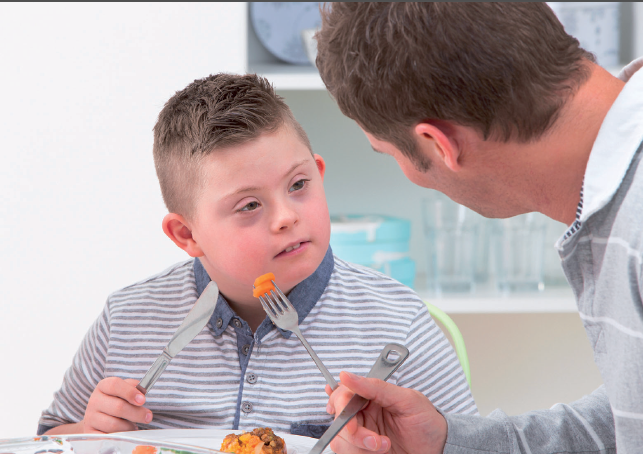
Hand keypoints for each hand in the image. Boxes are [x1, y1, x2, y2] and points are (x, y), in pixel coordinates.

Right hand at [83, 377, 152, 432]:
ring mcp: (90, 417)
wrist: (99, 418)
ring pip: (114, 424)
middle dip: (137, 413)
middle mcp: (94, 400)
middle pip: (118, 407)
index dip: (130, 392)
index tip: (143, 400)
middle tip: (148, 417)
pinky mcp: (90, 432)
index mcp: (103, 386)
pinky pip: (108, 436)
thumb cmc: (116, 401)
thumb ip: (134, 388)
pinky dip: (120, 436)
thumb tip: (142, 392)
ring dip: (129, 426)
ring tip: (134, 425)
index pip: (115, 385)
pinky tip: (125, 432)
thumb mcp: (124, 390)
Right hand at [325, 371, 446, 453]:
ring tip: (384, 446)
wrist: (439, 449)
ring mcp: (362, 435)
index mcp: (370, 397)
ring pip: (340, 442)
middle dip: (355, 434)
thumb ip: (376, 387)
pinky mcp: (363, 452)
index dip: (341, 406)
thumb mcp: (407, 399)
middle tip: (375, 440)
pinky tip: (380, 453)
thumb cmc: (427, 422)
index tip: (351, 422)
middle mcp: (362, 415)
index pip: (342, 395)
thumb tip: (347, 376)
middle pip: (338, 421)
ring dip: (361, 448)